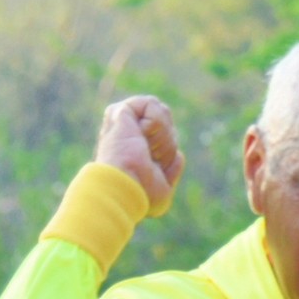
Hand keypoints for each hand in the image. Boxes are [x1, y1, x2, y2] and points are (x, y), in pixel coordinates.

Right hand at [96, 94, 184, 213]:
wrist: (126, 187)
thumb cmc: (141, 194)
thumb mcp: (164, 189)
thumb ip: (172, 172)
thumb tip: (178, 156)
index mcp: (134, 150)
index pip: (165, 136)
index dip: (168, 151)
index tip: (154, 168)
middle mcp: (127, 134)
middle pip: (168, 123)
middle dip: (167, 144)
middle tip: (150, 159)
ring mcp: (122, 122)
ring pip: (162, 112)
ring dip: (162, 136)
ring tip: (145, 149)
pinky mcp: (120, 111)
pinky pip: (151, 104)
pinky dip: (155, 124)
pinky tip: (140, 137)